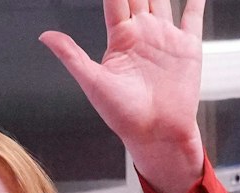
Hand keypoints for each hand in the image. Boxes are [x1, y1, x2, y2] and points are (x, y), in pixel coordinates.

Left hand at [41, 0, 205, 192]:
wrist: (156, 132)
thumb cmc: (121, 114)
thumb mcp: (92, 81)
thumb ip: (71, 55)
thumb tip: (44, 35)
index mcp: (120, 39)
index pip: (116, 1)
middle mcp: (143, 33)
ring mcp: (165, 38)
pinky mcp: (188, 46)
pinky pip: (193, 16)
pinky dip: (195, 0)